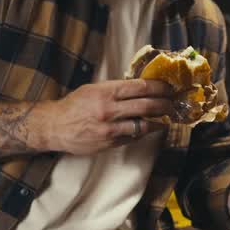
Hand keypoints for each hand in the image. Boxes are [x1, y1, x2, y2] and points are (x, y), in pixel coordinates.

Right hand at [42, 79, 175, 154]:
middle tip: (173, 104)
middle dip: (164, 104)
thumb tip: (139, 88)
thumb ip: (115, 89)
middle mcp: (109, 110)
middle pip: (146, 106)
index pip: (140, 87)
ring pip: (143, 125)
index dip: (159, 87)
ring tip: (167, 118)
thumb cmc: (74, 105)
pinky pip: (133, 138)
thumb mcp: (93, 89)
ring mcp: (110, 129)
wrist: (55, 127)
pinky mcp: (109, 143)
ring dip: (159, 122)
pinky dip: (143, 132)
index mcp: (105, 92)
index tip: (168, 87)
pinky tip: (148, 129)